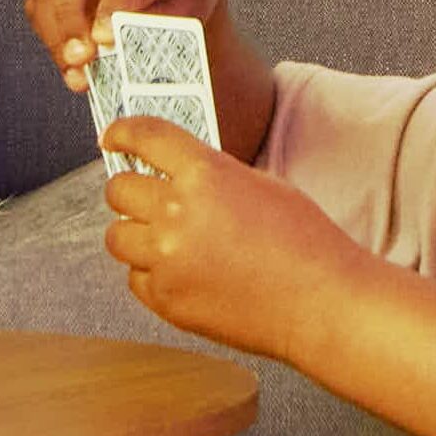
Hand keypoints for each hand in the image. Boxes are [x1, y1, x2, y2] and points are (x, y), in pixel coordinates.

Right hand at [24, 0, 227, 95]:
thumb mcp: (188, 6)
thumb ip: (157, 24)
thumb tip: (121, 51)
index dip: (115, 0)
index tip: (106, 38)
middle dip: (71, 10)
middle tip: (81, 55)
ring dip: (57, 32)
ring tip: (76, 71)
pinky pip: (38, 5)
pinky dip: (50, 38)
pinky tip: (70, 65)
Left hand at [96, 111, 354, 360]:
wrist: (323, 303)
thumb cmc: (305, 242)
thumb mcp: (262, 185)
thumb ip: (212, 177)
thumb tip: (177, 177)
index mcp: (205, 173)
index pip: (144, 136)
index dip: (122, 132)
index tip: (113, 137)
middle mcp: (177, 212)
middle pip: (118, 189)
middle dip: (129, 190)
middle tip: (144, 197)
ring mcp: (167, 260)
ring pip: (117, 237)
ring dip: (135, 234)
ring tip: (163, 241)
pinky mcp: (167, 301)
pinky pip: (136, 279)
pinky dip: (151, 275)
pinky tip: (182, 274)